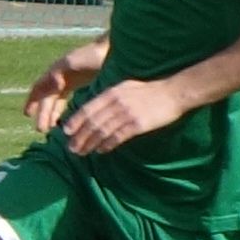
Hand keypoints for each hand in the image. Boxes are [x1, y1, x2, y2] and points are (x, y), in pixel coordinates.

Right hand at [24, 51, 98, 132]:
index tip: (27, 114)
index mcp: (54, 72)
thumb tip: (54, 86)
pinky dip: (60, 109)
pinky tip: (61, 120)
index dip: (32, 101)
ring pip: (54, 101)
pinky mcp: (77, 84)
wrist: (109, 49)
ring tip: (48, 128)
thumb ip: (60, 73)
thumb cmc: (91, 54)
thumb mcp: (73, 62)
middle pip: (47, 98)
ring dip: (50, 113)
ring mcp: (67, 80)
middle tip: (41, 130)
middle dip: (42, 113)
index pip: (39, 89)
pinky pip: (64, 100)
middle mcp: (57, 77)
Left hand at [61, 79, 184, 155]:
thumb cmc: (150, 90)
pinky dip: (107, 144)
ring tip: (82, 152)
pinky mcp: (138, 124)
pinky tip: (101, 151)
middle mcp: (116, 103)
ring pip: (102, 131)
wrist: (173, 92)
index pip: (88, 108)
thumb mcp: (126, 87)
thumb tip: (95, 109)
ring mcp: (127, 113)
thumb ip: (110, 97)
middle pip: (92, 122)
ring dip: (90, 143)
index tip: (66, 132)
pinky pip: (118, 136)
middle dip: (79, 136)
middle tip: (71, 148)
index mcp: (112, 92)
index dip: (76, 121)